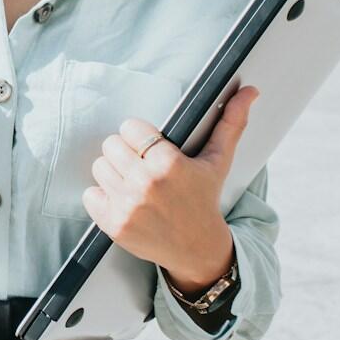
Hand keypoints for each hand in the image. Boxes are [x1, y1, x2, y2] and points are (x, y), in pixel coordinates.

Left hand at [81, 85, 259, 289]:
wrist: (197, 249)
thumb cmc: (204, 199)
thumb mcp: (218, 161)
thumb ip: (231, 123)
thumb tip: (250, 90)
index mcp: (169, 163)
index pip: (130, 127)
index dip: (139, 136)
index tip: (150, 148)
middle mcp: (146, 183)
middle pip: (110, 145)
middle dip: (125, 153)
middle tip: (141, 166)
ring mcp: (128, 206)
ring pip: (99, 167)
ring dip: (113, 173)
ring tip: (133, 183)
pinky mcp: (114, 225)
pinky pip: (89, 194)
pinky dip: (102, 197)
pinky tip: (123, 201)